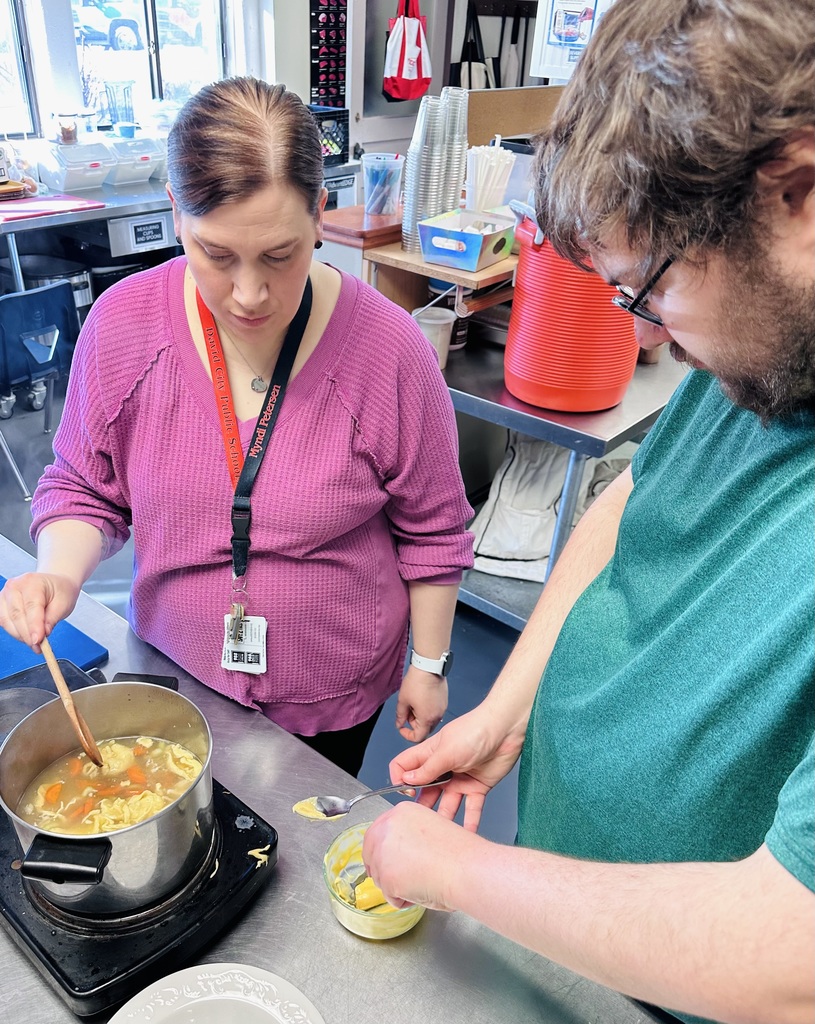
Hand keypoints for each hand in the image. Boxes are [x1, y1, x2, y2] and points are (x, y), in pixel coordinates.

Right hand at [0, 572, 80, 648]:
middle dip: (28, 635)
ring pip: (7, 621)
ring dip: (21, 636)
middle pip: (17, 615)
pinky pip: (4, 622)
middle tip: (39, 647)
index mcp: (32, 582)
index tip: (38, 641)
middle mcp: (14, 586)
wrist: (53, 585)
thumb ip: (52, 619)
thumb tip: (43, 634)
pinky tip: (27, 636)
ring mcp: (5, 595)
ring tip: (36, 643)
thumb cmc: (59, 591)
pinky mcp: (1, 605)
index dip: (34, 626)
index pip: (31, 607)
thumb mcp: (64, 603)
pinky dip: (15, 632)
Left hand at [363, 801, 482, 911]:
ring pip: (379, 876)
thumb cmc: (459, 853)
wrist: (466, 868)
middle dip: (382, 868)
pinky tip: (421, 891)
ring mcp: (383, 851)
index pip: (378, 831)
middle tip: (401, 879)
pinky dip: (403, 900)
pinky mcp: (386, 876)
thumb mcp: (430, 828)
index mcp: (401, 811)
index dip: (384, 850)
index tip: (391, 860)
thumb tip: (399, 853)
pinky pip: (389, 896)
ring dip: (396, 885)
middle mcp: (387, 827)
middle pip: (370, 852)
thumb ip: (409, 835)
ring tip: (421, 883)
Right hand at [389, 705, 524, 830]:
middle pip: (425, 791)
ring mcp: (459, 779)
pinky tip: (467, 834)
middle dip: (421, 807)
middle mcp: (442, 769)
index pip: (405, 767)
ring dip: (444, 819)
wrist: (506, 731)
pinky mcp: (477, 787)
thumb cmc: (475, 731)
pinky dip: (470, 822)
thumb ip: (427, 769)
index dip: (400, 779)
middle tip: (419, 822)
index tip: (405, 792)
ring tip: (441, 835)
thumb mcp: (446, 751)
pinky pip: (472, 808)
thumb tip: (406, 780)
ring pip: (447, 804)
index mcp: (430, 755)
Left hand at [394, 665, 446, 742]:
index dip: (407, 734)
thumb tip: (399, 724)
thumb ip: (400, 716)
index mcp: (427, 719)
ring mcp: (442, 708)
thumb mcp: (403, 700)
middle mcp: (438, 716)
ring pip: (430, 720)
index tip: (402, 727)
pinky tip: (421, 698)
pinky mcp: (444, 701)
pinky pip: (435, 712)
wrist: (429, 666)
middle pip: (425, 729)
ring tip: (414, 703)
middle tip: (407, 711)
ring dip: (420, 717)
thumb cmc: (417, 681)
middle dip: (414, 724)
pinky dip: (427, 710)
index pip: (418, 737)